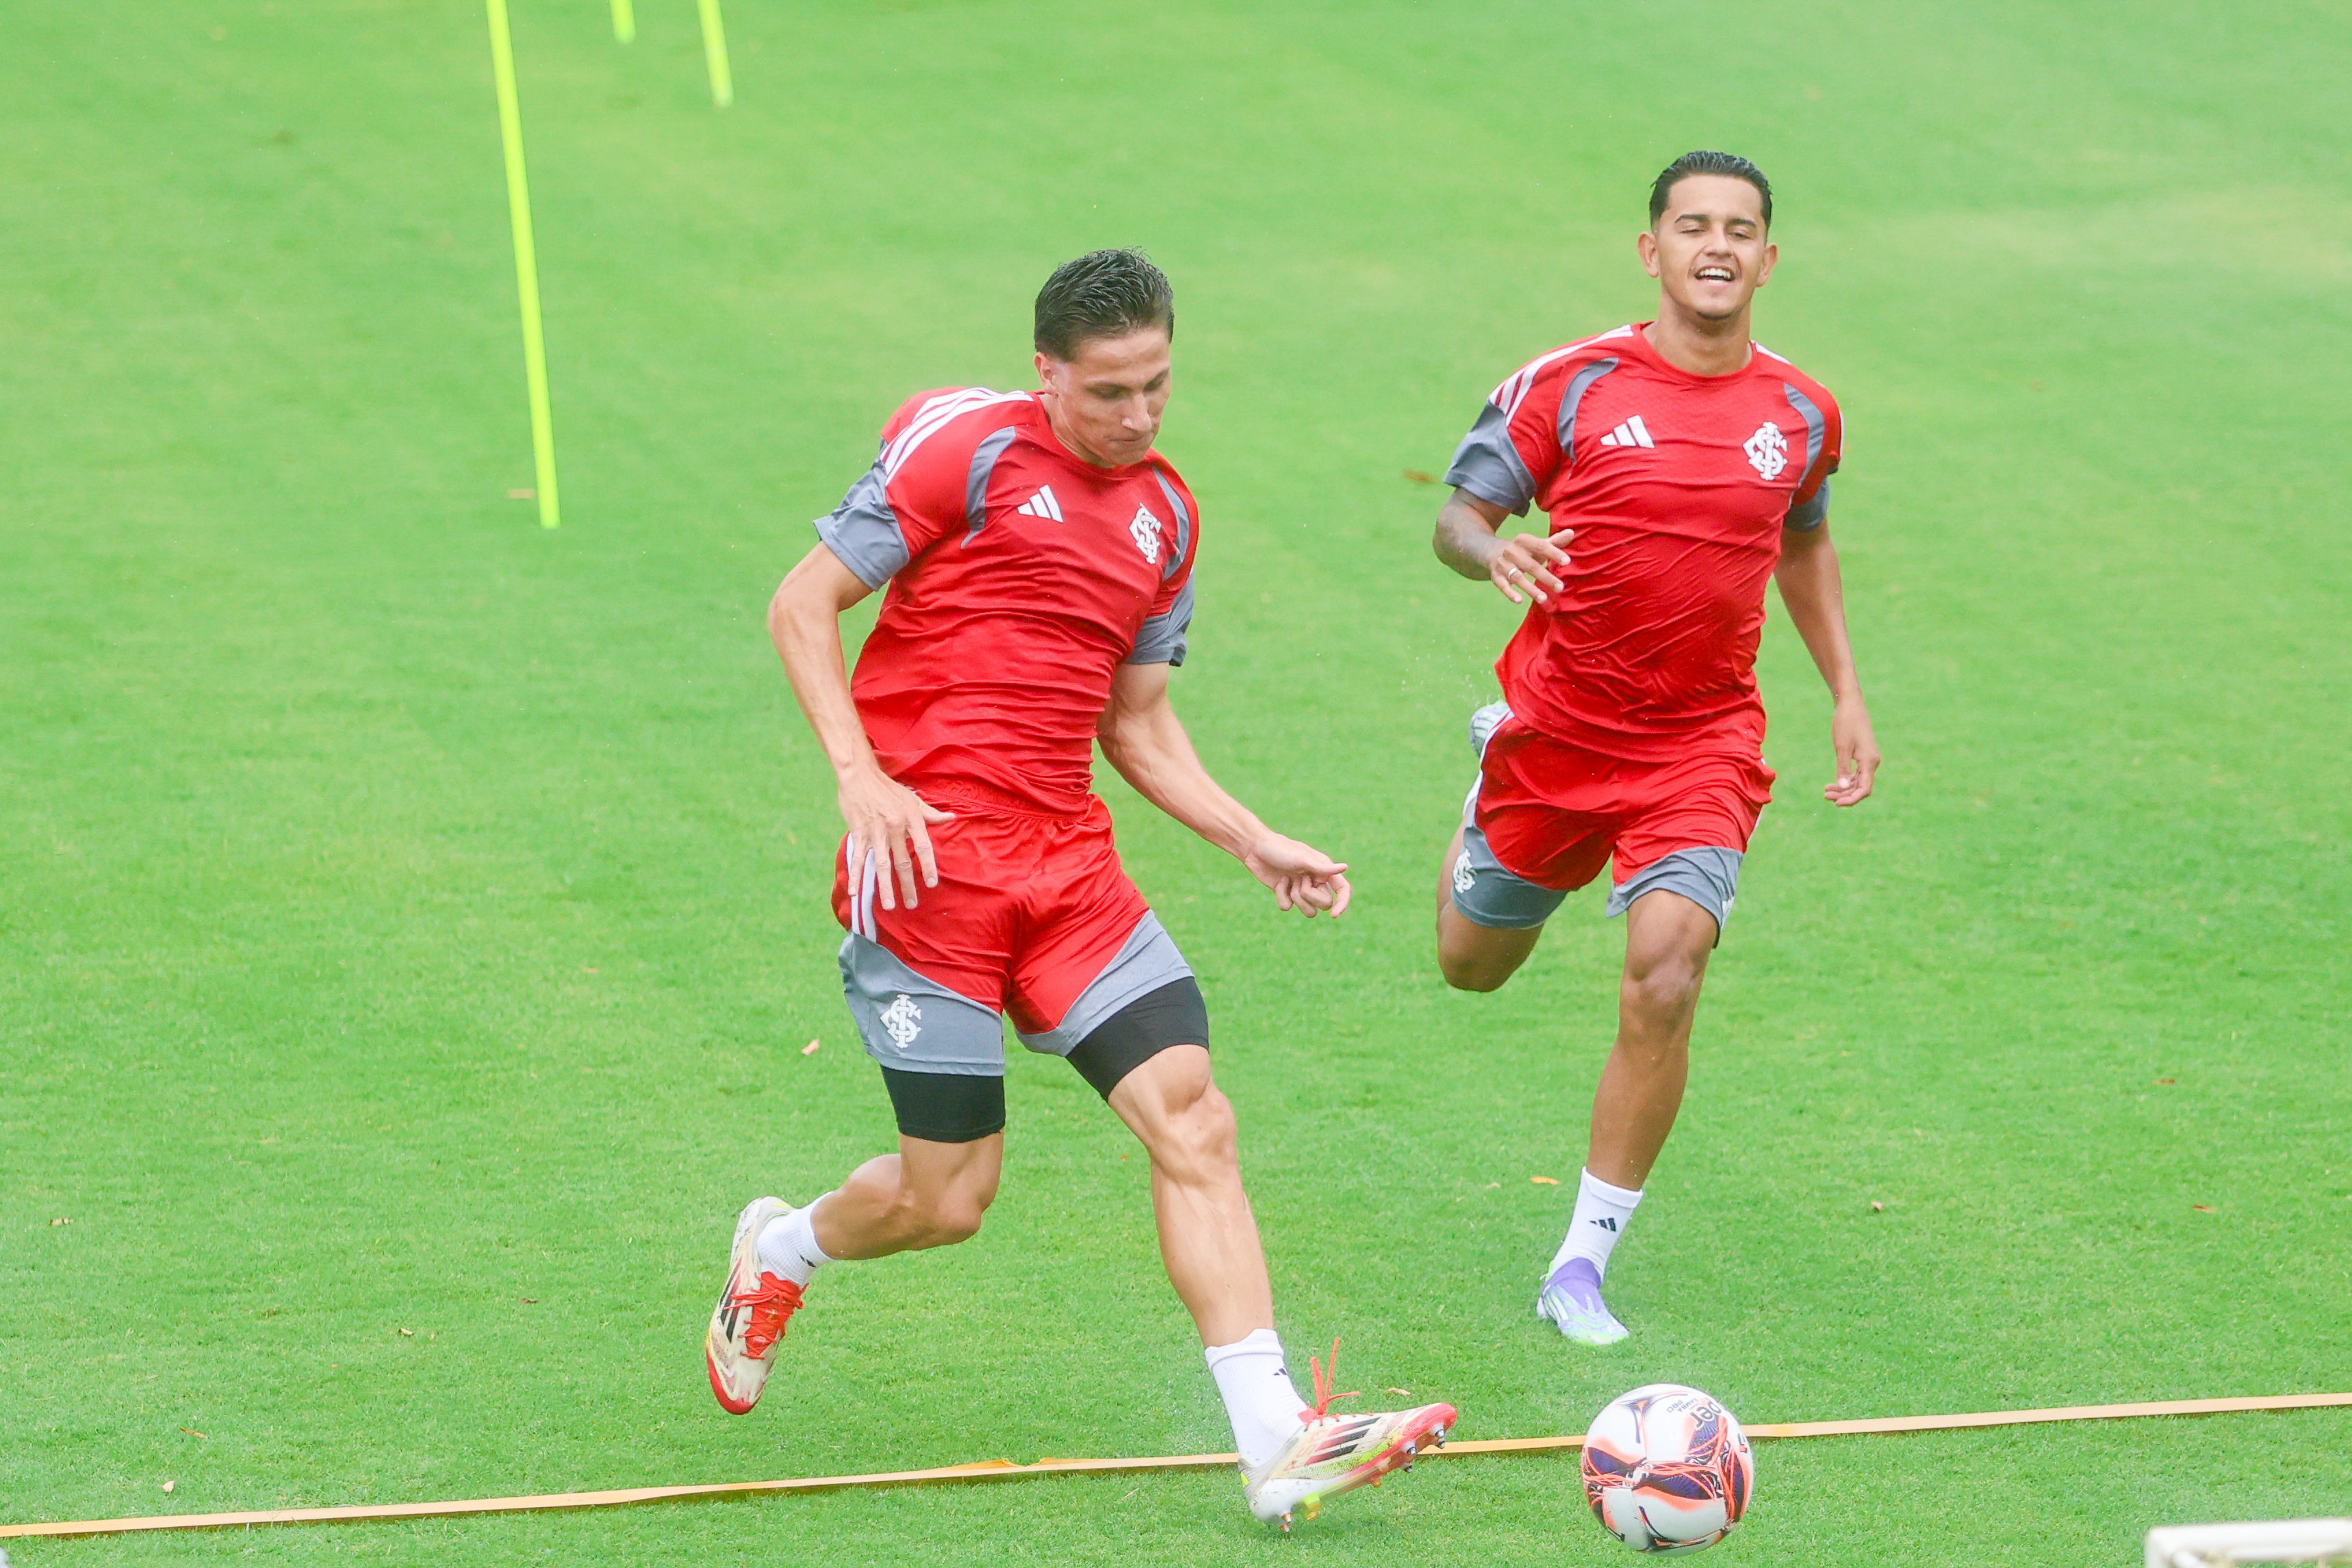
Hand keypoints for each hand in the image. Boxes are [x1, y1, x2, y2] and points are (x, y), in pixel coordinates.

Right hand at [837, 763, 952, 909]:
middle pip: (903, 861)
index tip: (932, 884)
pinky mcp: (858, 832)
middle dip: (907, 885)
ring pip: (882, 864)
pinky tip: (855, 891)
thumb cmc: (888, 788)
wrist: (860, 775)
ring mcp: (876, 831)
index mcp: (911, 818)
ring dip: (885, 887)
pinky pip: (858, 858)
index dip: (929, 866)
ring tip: (889, 906)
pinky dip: (856, 875)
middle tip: (911, 904)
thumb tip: (951, 818)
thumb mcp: (912, 799)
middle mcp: (895, 826)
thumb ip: (930, 813)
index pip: (924, 847)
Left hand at [1240, 833, 1351, 917]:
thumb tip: (1345, 867)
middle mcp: (1315, 881)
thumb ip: (1323, 867)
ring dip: (1297, 898)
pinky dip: (1282, 895)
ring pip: (1309, 911)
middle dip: (1310, 896)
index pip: (1342, 889)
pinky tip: (1278, 881)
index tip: (1334, 915)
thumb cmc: (1281, 849)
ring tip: (1288, 880)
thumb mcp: (1302, 858)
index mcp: (1324, 870)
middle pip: (1324, 904)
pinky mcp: (1286, 894)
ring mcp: (1301, 889)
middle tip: (1300, 880)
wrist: (1255, 848)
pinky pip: (1288, 907)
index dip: (1342, 904)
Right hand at [1488, 527, 1574, 604]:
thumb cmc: (1523, 550)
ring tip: (1544, 599)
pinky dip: (1510, 593)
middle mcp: (1511, 551)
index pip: (1540, 546)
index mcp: (1523, 540)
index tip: (1567, 562)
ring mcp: (1502, 564)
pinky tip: (1519, 601)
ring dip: (1530, 589)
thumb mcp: (1536, 544)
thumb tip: (1571, 533)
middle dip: (1546, 577)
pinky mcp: (1495, 576)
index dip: (1554, 553)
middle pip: (1530, 565)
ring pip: (1517, 577)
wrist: (1492, 551)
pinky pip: (1502, 585)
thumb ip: (1554, 541)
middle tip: (1560, 587)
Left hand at [1824, 695, 1879, 806]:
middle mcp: (1872, 762)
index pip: (1864, 789)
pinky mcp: (1863, 755)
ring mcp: (1868, 759)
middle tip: (1825, 795)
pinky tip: (1833, 783)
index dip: (1851, 799)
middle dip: (1844, 795)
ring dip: (1844, 789)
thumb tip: (1843, 788)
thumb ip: (1843, 768)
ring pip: (1858, 782)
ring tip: (1826, 791)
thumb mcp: (1842, 747)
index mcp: (1870, 761)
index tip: (1835, 804)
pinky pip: (1857, 774)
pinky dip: (1846, 780)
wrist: (1850, 704)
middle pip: (1861, 787)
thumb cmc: (1846, 723)